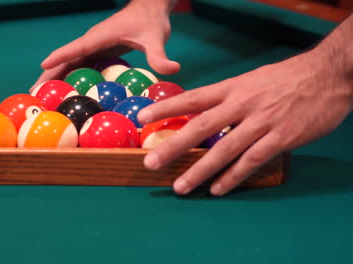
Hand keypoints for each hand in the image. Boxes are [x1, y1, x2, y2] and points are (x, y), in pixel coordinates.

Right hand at [31, 0, 180, 90]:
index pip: (76, 48)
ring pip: (68, 64)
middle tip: (33, 94)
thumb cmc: (151, 22)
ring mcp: (92, 47)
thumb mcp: (156, 38)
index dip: (60, 57)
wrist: (149, 9)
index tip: (44, 67)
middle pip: (64, 59)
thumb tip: (173, 70)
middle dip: (48, 75)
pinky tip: (64, 94)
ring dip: (54, 79)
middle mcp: (92, 42)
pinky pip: (78, 66)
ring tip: (40, 97)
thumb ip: (160, 56)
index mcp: (100, 37)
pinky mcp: (97, 52)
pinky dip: (67, 79)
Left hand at [138, 49, 352, 195]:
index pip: (192, 98)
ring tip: (181, 187)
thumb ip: (229, 96)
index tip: (143, 116)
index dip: (166, 107)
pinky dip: (232, 177)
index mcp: (233, 87)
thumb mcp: (252, 80)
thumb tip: (205, 110)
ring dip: (199, 171)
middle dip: (172, 146)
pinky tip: (217, 189)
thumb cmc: (288, 78)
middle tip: (151, 163)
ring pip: (223, 150)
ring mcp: (261, 122)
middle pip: (199, 127)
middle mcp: (242, 104)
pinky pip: (251, 161)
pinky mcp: (281, 138)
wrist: (328, 75)